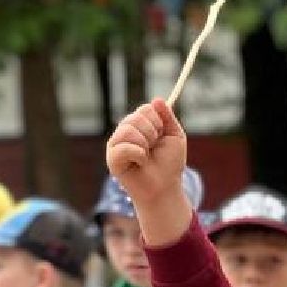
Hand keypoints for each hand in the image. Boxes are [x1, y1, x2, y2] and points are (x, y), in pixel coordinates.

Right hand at [106, 99, 193, 244]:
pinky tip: (141, 162)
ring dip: (144, 144)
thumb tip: (156, 99)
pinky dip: (138, 154)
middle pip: (137, 116)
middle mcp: (126, 131)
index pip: (146, 109)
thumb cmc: (170, 165)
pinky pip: (123, 146)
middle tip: (153, 148)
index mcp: (140, 125)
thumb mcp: (175, 137)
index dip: (158, 122)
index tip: (161, 136)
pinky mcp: (112, 158)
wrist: (165, 187)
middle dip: (152, 133)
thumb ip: (167, 117)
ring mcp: (117, 143)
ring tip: (146, 156)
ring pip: (128, 129)